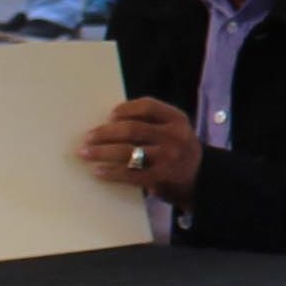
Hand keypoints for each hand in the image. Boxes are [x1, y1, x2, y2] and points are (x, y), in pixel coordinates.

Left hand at [78, 97, 202, 201]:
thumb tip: (108, 123)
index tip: (109, 116)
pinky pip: (131, 174)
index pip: (147, 106)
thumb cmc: (177, 151)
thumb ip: (151, 124)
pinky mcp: (162, 177)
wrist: (200, 179)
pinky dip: (111, 172)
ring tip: (86, 153)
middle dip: (105, 133)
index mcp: (177, 119)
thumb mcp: (173, 131)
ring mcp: (169, 157)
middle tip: (88, 138)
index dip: (125, 109)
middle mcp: (175, 136)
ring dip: (102, 152)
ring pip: (128, 151)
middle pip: (133, 129)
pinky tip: (98, 171)